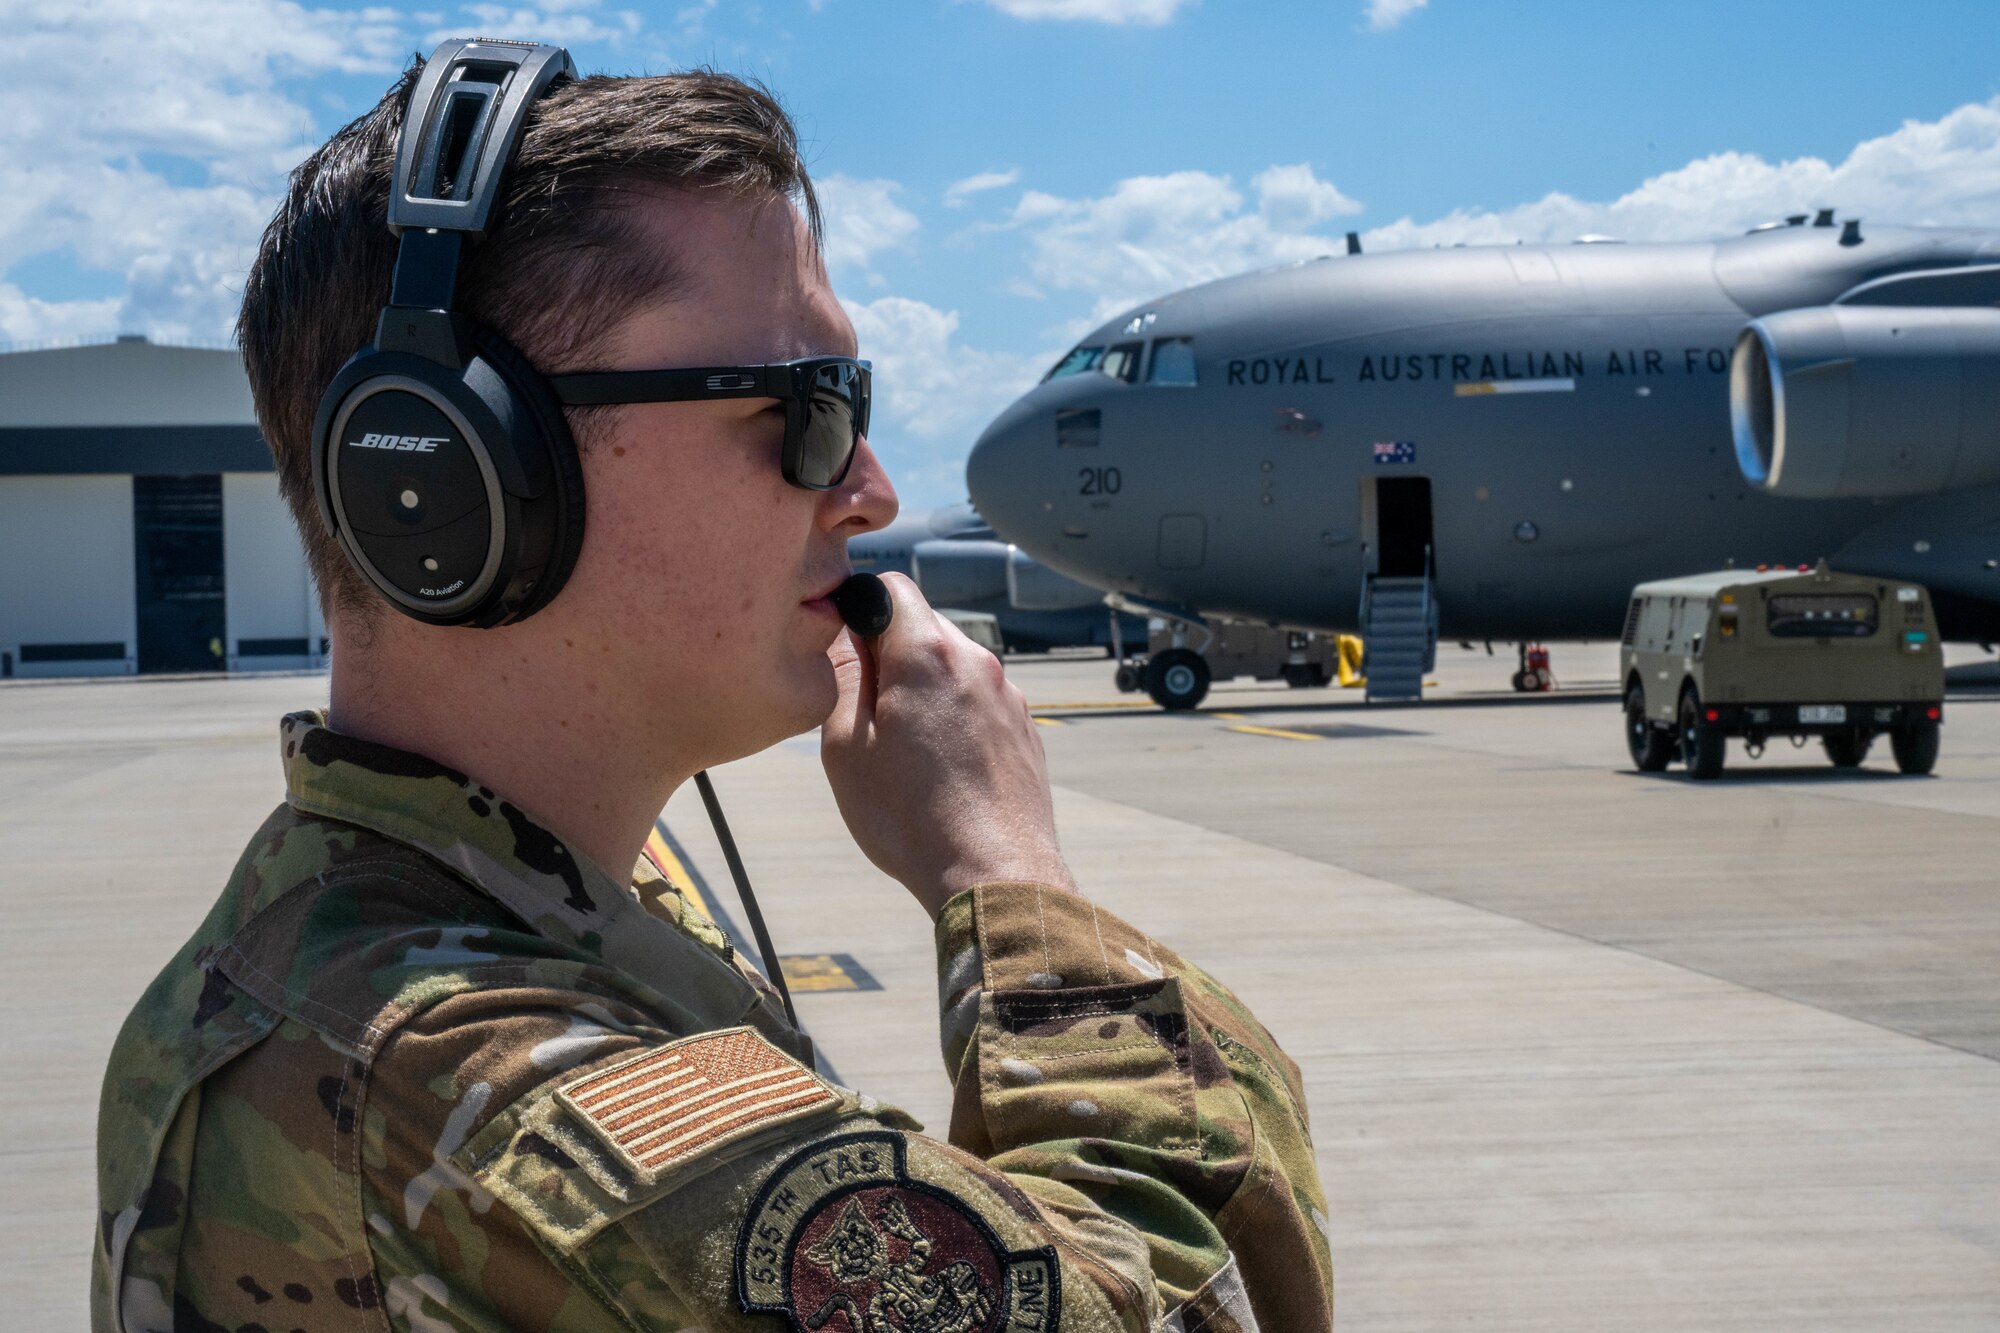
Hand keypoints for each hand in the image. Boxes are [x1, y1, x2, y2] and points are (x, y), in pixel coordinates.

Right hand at [821, 574, 1074, 917]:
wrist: (994, 874)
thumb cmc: (910, 817)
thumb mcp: (847, 745)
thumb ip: (845, 674)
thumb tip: (845, 631)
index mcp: (928, 653)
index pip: (891, 585)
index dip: (860, 608)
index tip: (844, 649)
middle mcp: (977, 661)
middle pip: (923, 626)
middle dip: (891, 653)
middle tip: (867, 712)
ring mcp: (1008, 696)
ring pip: (952, 667)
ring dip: (924, 690)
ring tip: (905, 752)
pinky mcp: (1024, 729)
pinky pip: (978, 702)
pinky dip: (954, 718)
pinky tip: (941, 770)